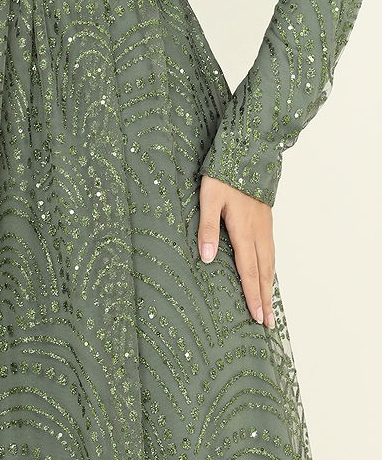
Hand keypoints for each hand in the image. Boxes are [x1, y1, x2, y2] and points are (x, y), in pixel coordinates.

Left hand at [197, 173, 275, 328]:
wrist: (248, 153)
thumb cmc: (224, 175)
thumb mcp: (209, 198)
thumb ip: (207, 227)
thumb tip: (206, 258)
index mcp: (244, 231)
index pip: (248, 271)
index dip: (252, 296)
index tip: (257, 318)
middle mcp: (259, 232)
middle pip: (263, 273)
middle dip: (265, 299)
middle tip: (268, 323)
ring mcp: (265, 226)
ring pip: (270, 262)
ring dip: (270, 286)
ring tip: (270, 305)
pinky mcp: (267, 219)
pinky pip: (271, 251)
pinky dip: (271, 268)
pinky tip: (269, 272)